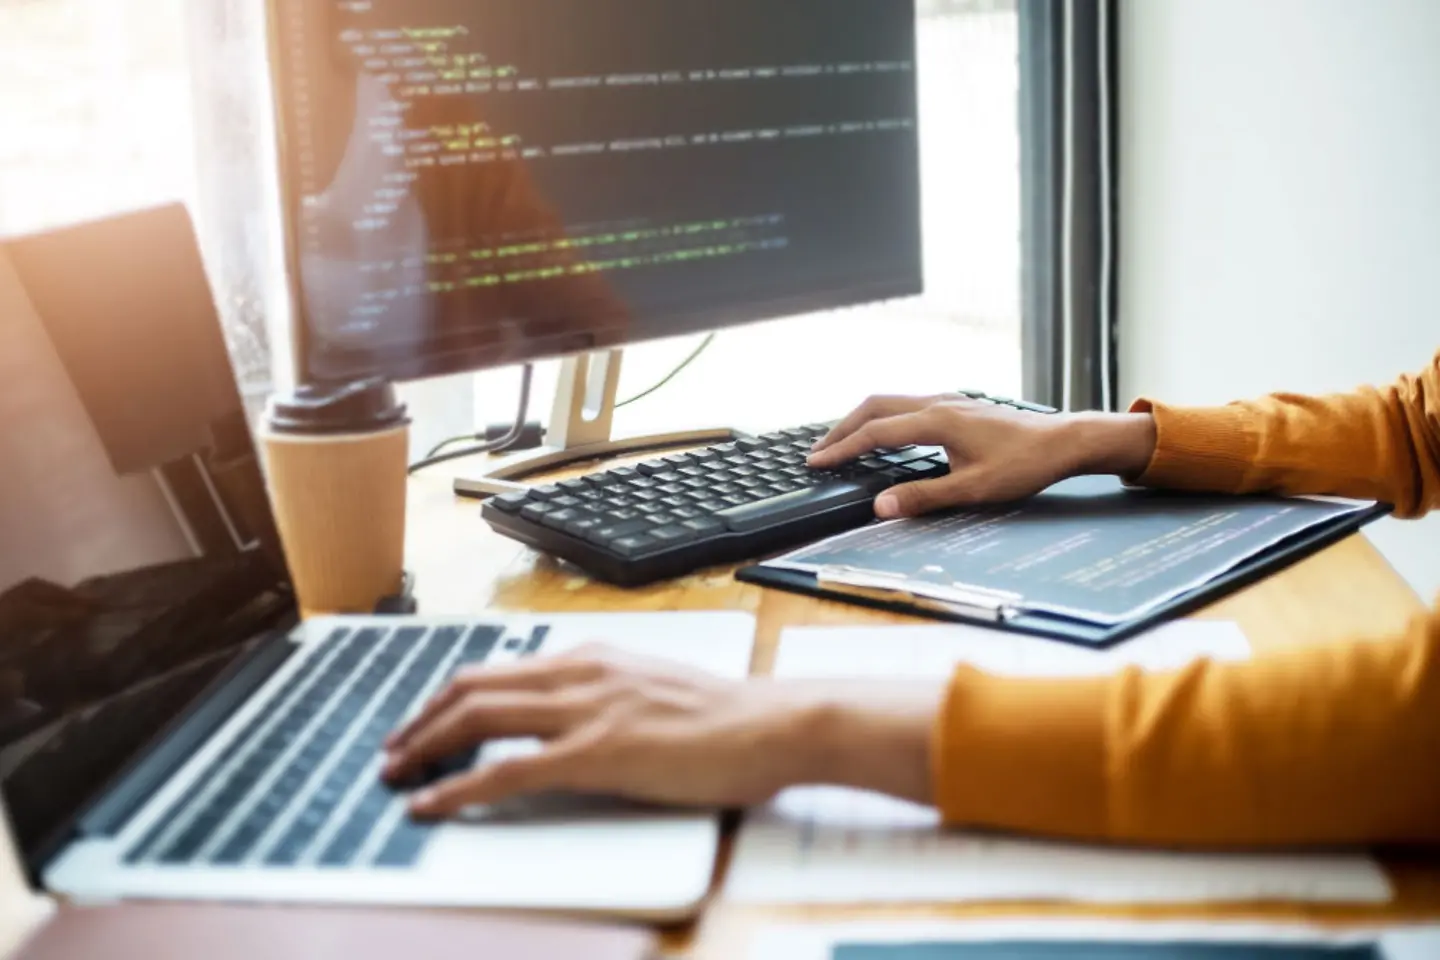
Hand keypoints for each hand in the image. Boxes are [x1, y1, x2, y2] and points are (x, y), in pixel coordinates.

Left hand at [382, 644, 941, 818]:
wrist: (773, 724)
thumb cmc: (725, 717)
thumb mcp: (650, 688)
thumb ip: (604, 693)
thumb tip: (565, 717)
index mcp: (592, 656)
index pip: (498, 669)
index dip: (448, 696)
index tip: (421, 720)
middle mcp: (580, 672)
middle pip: (473, 686)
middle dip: (421, 719)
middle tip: (392, 751)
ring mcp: (586, 710)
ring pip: (478, 718)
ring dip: (426, 746)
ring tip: (397, 774)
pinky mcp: (597, 752)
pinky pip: (507, 770)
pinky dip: (459, 787)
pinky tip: (433, 804)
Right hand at [807, 395, 1156, 518]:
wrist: (1064, 441)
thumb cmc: (1024, 465)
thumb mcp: (973, 489)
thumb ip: (923, 497)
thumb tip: (880, 506)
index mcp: (936, 421)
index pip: (875, 432)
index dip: (843, 448)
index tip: (818, 463)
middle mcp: (938, 403)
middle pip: (875, 406)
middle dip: (842, 428)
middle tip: (819, 451)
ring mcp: (949, 401)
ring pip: (891, 401)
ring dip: (862, 420)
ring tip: (843, 442)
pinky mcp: (958, 406)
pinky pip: (908, 404)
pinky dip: (883, 418)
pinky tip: (885, 435)